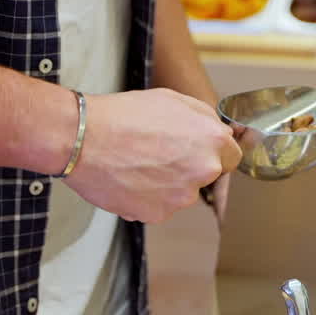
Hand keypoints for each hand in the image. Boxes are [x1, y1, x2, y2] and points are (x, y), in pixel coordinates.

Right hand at [64, 89, 240, 222]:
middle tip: (158, 153)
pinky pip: (159, 206)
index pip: (232, 156)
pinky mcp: (157, 214)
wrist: (82, 139)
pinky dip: (147, 196)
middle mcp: (202, 171)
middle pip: (206, 175)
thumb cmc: (123, 116)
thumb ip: (204, 118)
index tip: (197, 150)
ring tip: (137, 163)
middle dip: (189, 166)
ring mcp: (180, 196)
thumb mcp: (172, 100)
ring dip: (167, 183)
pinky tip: (128, 178)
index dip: (213, 151)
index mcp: (211, 141)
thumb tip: (221, 132)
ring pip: (181, 192)